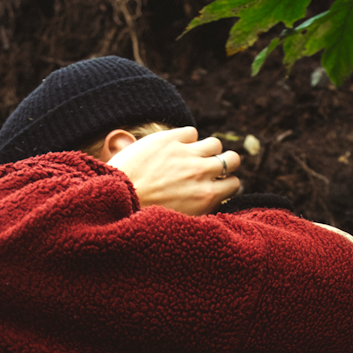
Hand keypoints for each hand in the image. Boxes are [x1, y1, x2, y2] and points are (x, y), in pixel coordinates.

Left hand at [107, 127, 240, 215]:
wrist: (118, 196)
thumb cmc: (145, 215)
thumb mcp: (180, 220)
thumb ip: (199, 208)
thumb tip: (212, 201)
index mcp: (206, 197)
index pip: (234, 184)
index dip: (227, 183)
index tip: (218, 185)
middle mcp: (202, 173)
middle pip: (232, 159)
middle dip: (225, 163)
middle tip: (213, 168)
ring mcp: (187, 153)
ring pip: (215, 144)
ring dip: (208, 149)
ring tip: (195, 156)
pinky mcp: (170, 139)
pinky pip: (192, 132)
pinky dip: (188, 139)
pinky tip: (177, 147)